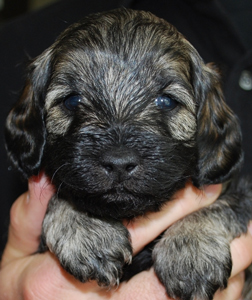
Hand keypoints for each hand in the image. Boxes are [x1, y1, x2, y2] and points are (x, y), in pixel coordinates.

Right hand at [0, 174, 249, 299]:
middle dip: (212, 251)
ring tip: (246, 247)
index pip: (130, 234)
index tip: (202, 188)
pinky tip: (228, 283)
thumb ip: (31, 217)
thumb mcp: (16, 260)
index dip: (171, 210)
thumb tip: (44, 179)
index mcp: (61, 281)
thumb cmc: (22, 299)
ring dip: (221, 280)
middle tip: (248, 229)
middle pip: (169, 280)